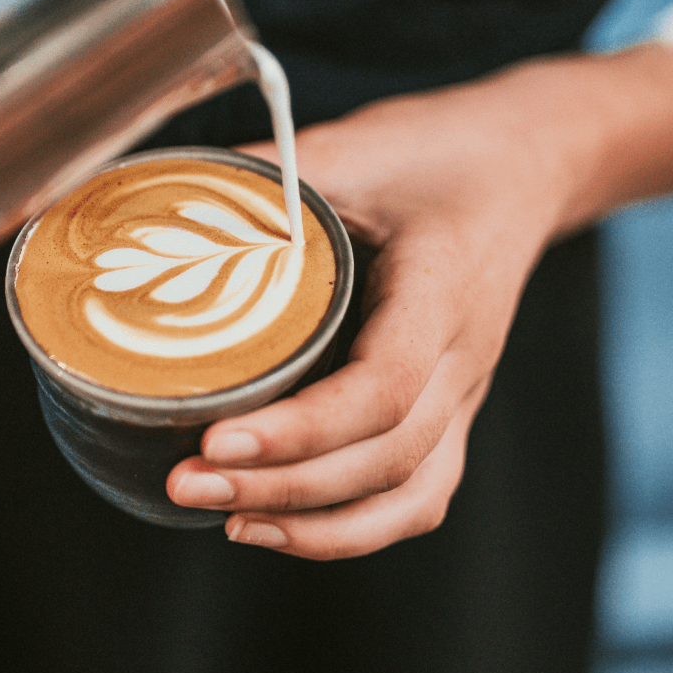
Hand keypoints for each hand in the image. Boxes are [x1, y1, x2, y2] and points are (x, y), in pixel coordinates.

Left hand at [166, 65, 579, 559]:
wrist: (520, 166)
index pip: (383, 385)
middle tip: (188, 483)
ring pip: (410, 494)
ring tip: (229, 520)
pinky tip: (285, 525)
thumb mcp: (349, 145)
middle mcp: (465, 356)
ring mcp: (466, 391)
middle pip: (387, 456)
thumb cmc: (435, 153)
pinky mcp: (454, 407)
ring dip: (317, 524)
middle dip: (282, 486)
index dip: (299, 428)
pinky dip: (355, 527)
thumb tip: (152, 209)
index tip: (214, 439)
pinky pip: (420, 493)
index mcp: (442, 288)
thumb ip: (259, 175)